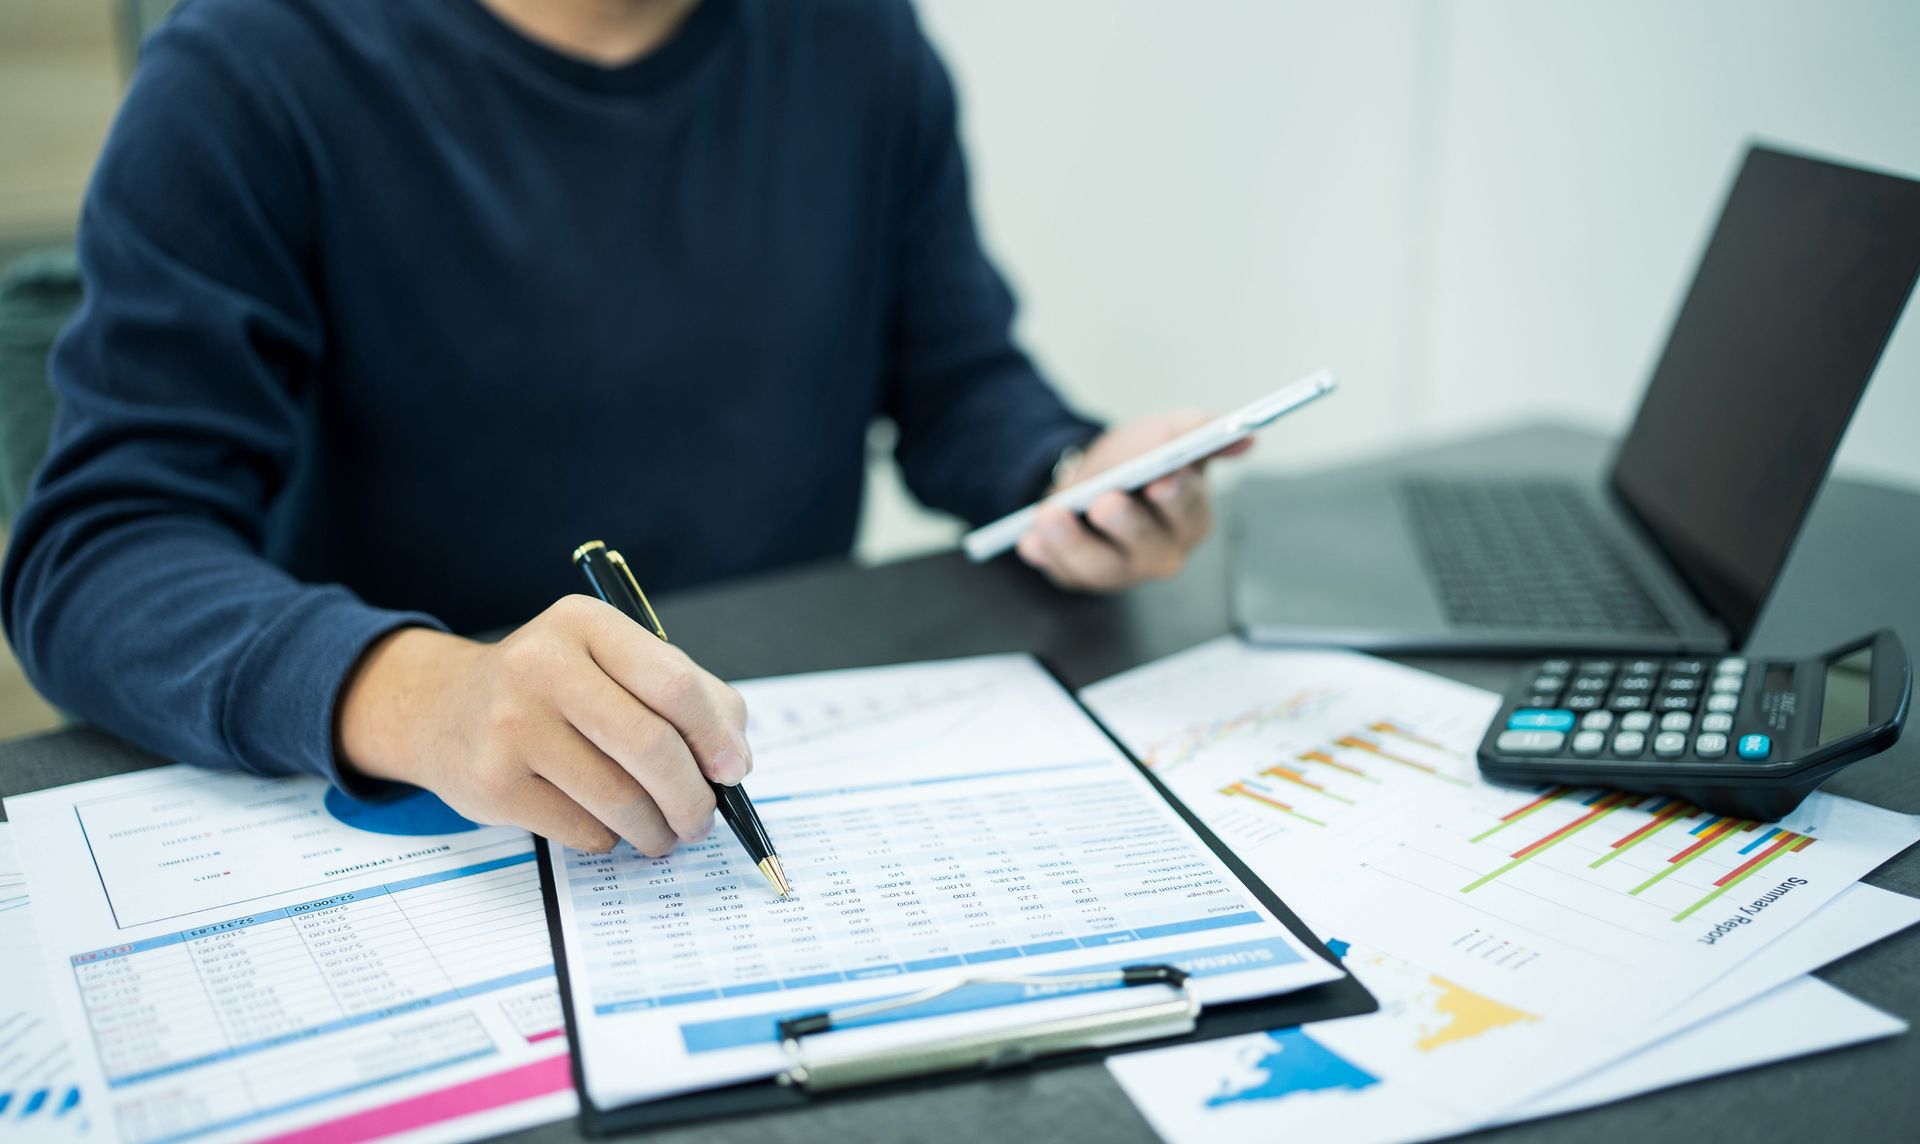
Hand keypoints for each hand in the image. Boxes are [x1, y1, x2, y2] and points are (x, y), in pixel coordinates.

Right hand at [337, 595, 749, 853]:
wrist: (443, 710)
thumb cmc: (554, 689)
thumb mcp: (614, 663)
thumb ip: (690, 697)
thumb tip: (735, 762)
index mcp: (584, 623)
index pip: (673, 683)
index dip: (714, 736)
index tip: (732, 770)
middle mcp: (542, 665)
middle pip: (651, 746)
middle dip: (692, 797)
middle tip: (702, 820)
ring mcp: (510, 725)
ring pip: (620, 798)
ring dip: (657, 829)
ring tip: (663, 833)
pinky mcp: (492, 783)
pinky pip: (583, 829)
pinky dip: (612, 838)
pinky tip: (609, 826)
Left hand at [1015, 410, 1248, 592]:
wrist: (1091, 471)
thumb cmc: (1138, 458)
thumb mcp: (1167, 430)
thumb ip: (1202, 431)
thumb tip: (1245, 437)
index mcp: (1191, 516)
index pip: (1191, 513)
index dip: (1179, 499)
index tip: (1163, 480)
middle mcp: (1161, 551)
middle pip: (1149, 548)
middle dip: (1128, 525)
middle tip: (1106, 502)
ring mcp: (1120, 570)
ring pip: (1102, 567)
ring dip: (1074, 543)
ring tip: (1051, 517)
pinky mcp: (1081, 576)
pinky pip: (1063, 572)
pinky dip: (1045, 556)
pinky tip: (1029, 540)